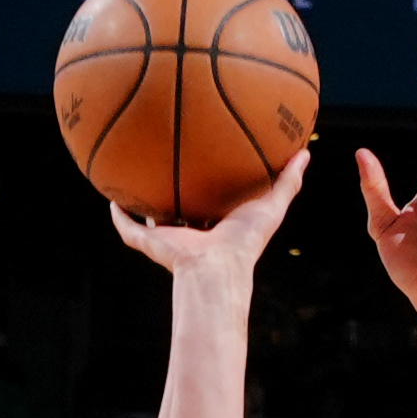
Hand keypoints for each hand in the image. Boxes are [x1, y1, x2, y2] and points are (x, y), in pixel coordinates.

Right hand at [108, 141, 308, 281]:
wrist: (216, 265)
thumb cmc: (245, 241)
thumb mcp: (272, 204)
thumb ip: (288, 180)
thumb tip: (305, 152)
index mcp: (216, 225)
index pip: (211, 204)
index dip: (209, 186)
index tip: (207, 164)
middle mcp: (191, 232)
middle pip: (180, 208)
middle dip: (175, 191)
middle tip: (171, 164)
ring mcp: (168, 238)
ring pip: (151, 219)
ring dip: (143, 202)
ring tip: (133, 177)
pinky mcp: (150, 243)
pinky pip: (128, 228)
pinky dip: (119, 215)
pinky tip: (111, 197)